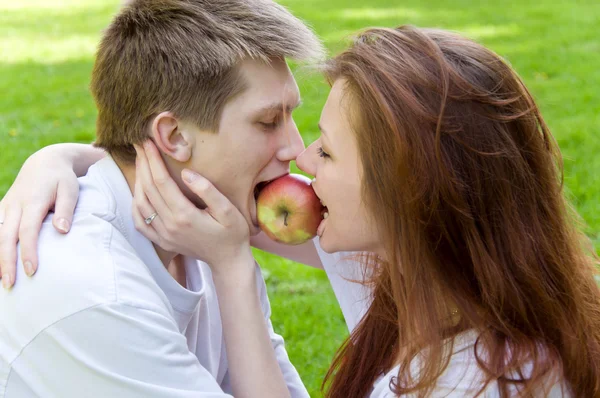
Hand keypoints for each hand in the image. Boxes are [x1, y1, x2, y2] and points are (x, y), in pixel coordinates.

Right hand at [0, 146, 79, 287]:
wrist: (45, 162)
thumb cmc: (62, 179)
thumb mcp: (70, 190)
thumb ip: (65, 210)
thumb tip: (62, 230)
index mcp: (33, 201)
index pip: (27, 231)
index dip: (28, 251)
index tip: (32, 271)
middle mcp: (15, 205)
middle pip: (6, 236)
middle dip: (6, 261)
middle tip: (10, 284)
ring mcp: (6, 207)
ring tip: (0, 280)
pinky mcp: (2, 208)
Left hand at [133, 141, 252, 276]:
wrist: (229, 260)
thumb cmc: (233, 233)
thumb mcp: (227, 210)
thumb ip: (207, 190)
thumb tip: (185, 173)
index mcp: (184, 215)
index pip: (161, 182)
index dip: (153, 160)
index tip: (149, 142)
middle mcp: (169, 226)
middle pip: (148, 189)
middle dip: (143, 164)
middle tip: (139, 144)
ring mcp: (163, 235)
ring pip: (140, 204)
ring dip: (138, 180)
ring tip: (140, 161)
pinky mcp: (162, 241)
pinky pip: (140, 222)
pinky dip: (135, 204)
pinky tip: (138, 191)